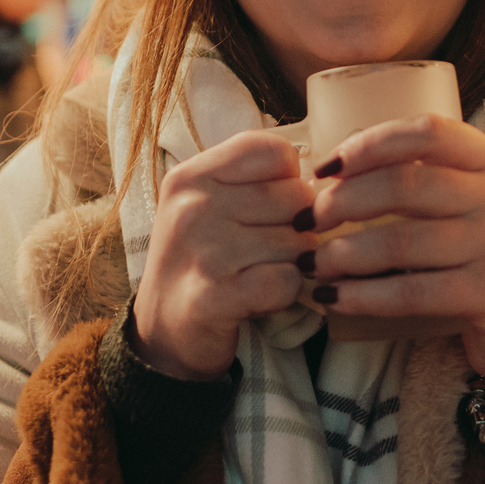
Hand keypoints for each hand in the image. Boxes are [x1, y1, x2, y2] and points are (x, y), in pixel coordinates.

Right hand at [132, 131, 318, 379]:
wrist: (163, 332)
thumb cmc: (199, 262)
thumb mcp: (209, 204)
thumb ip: (254, 181)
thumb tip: (321, 179)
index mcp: (192, 176)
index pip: (275, 152)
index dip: (289, 181)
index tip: (269, 207)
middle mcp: (193, 206)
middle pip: (297, 197)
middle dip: (296, 228)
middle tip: (264, 250)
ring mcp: (203, 250)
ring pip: (298, 241)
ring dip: (293, 263)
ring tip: (258, 273)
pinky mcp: (214, 296)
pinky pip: (287, 280)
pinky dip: (286, 293)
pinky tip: (260, 296)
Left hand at [304, 116, 484, 403]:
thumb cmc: (476, 257)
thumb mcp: (467, 205)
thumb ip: (423, 179)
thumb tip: (333, 172)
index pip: (426, 132)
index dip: (368, 144)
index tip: (324, 169)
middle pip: (404, 184)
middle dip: (342, 202)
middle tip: (307, 222)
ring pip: (400, 241)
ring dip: (343, 254)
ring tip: (313, 264)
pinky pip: (410, 292)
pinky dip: (363, 295)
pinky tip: (334, 299)